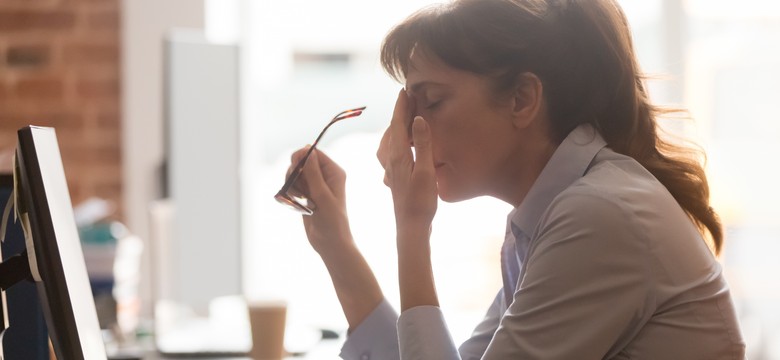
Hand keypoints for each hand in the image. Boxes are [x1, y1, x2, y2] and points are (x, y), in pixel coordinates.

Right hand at [286, 148, 353, 256]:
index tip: (295, 168)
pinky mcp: (306, 194)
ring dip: (292, 184)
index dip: (302, 156)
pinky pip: (293, 185)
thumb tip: (308, 151)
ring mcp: (314, 185)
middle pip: (301, 161)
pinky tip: (296, 203)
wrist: (330, 243)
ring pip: (295, 174)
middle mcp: (325, 176)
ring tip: (299, 199)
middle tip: (297, 188)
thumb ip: (314, 173)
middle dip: (295, 172)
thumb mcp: (322, 196)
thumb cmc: (332, 221)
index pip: (314, 153)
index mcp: (334, 172)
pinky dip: (290, 192)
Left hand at [377, 89, 437, 231]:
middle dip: (400, 112)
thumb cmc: (421, 202)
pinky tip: (403, 143)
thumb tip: (418, 119)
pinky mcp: (394, 176)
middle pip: (393, 129)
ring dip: (398, 126)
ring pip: (390, 140)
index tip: (404, 90)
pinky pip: (392, 150)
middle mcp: (390, 159)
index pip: (398, 123)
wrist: (410, 226)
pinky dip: (398, 139)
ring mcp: (391, 168)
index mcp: (398, 155)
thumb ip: (423, 144)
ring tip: (407, 116)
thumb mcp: (426, 171)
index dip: (401, 106)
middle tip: (409, 98)